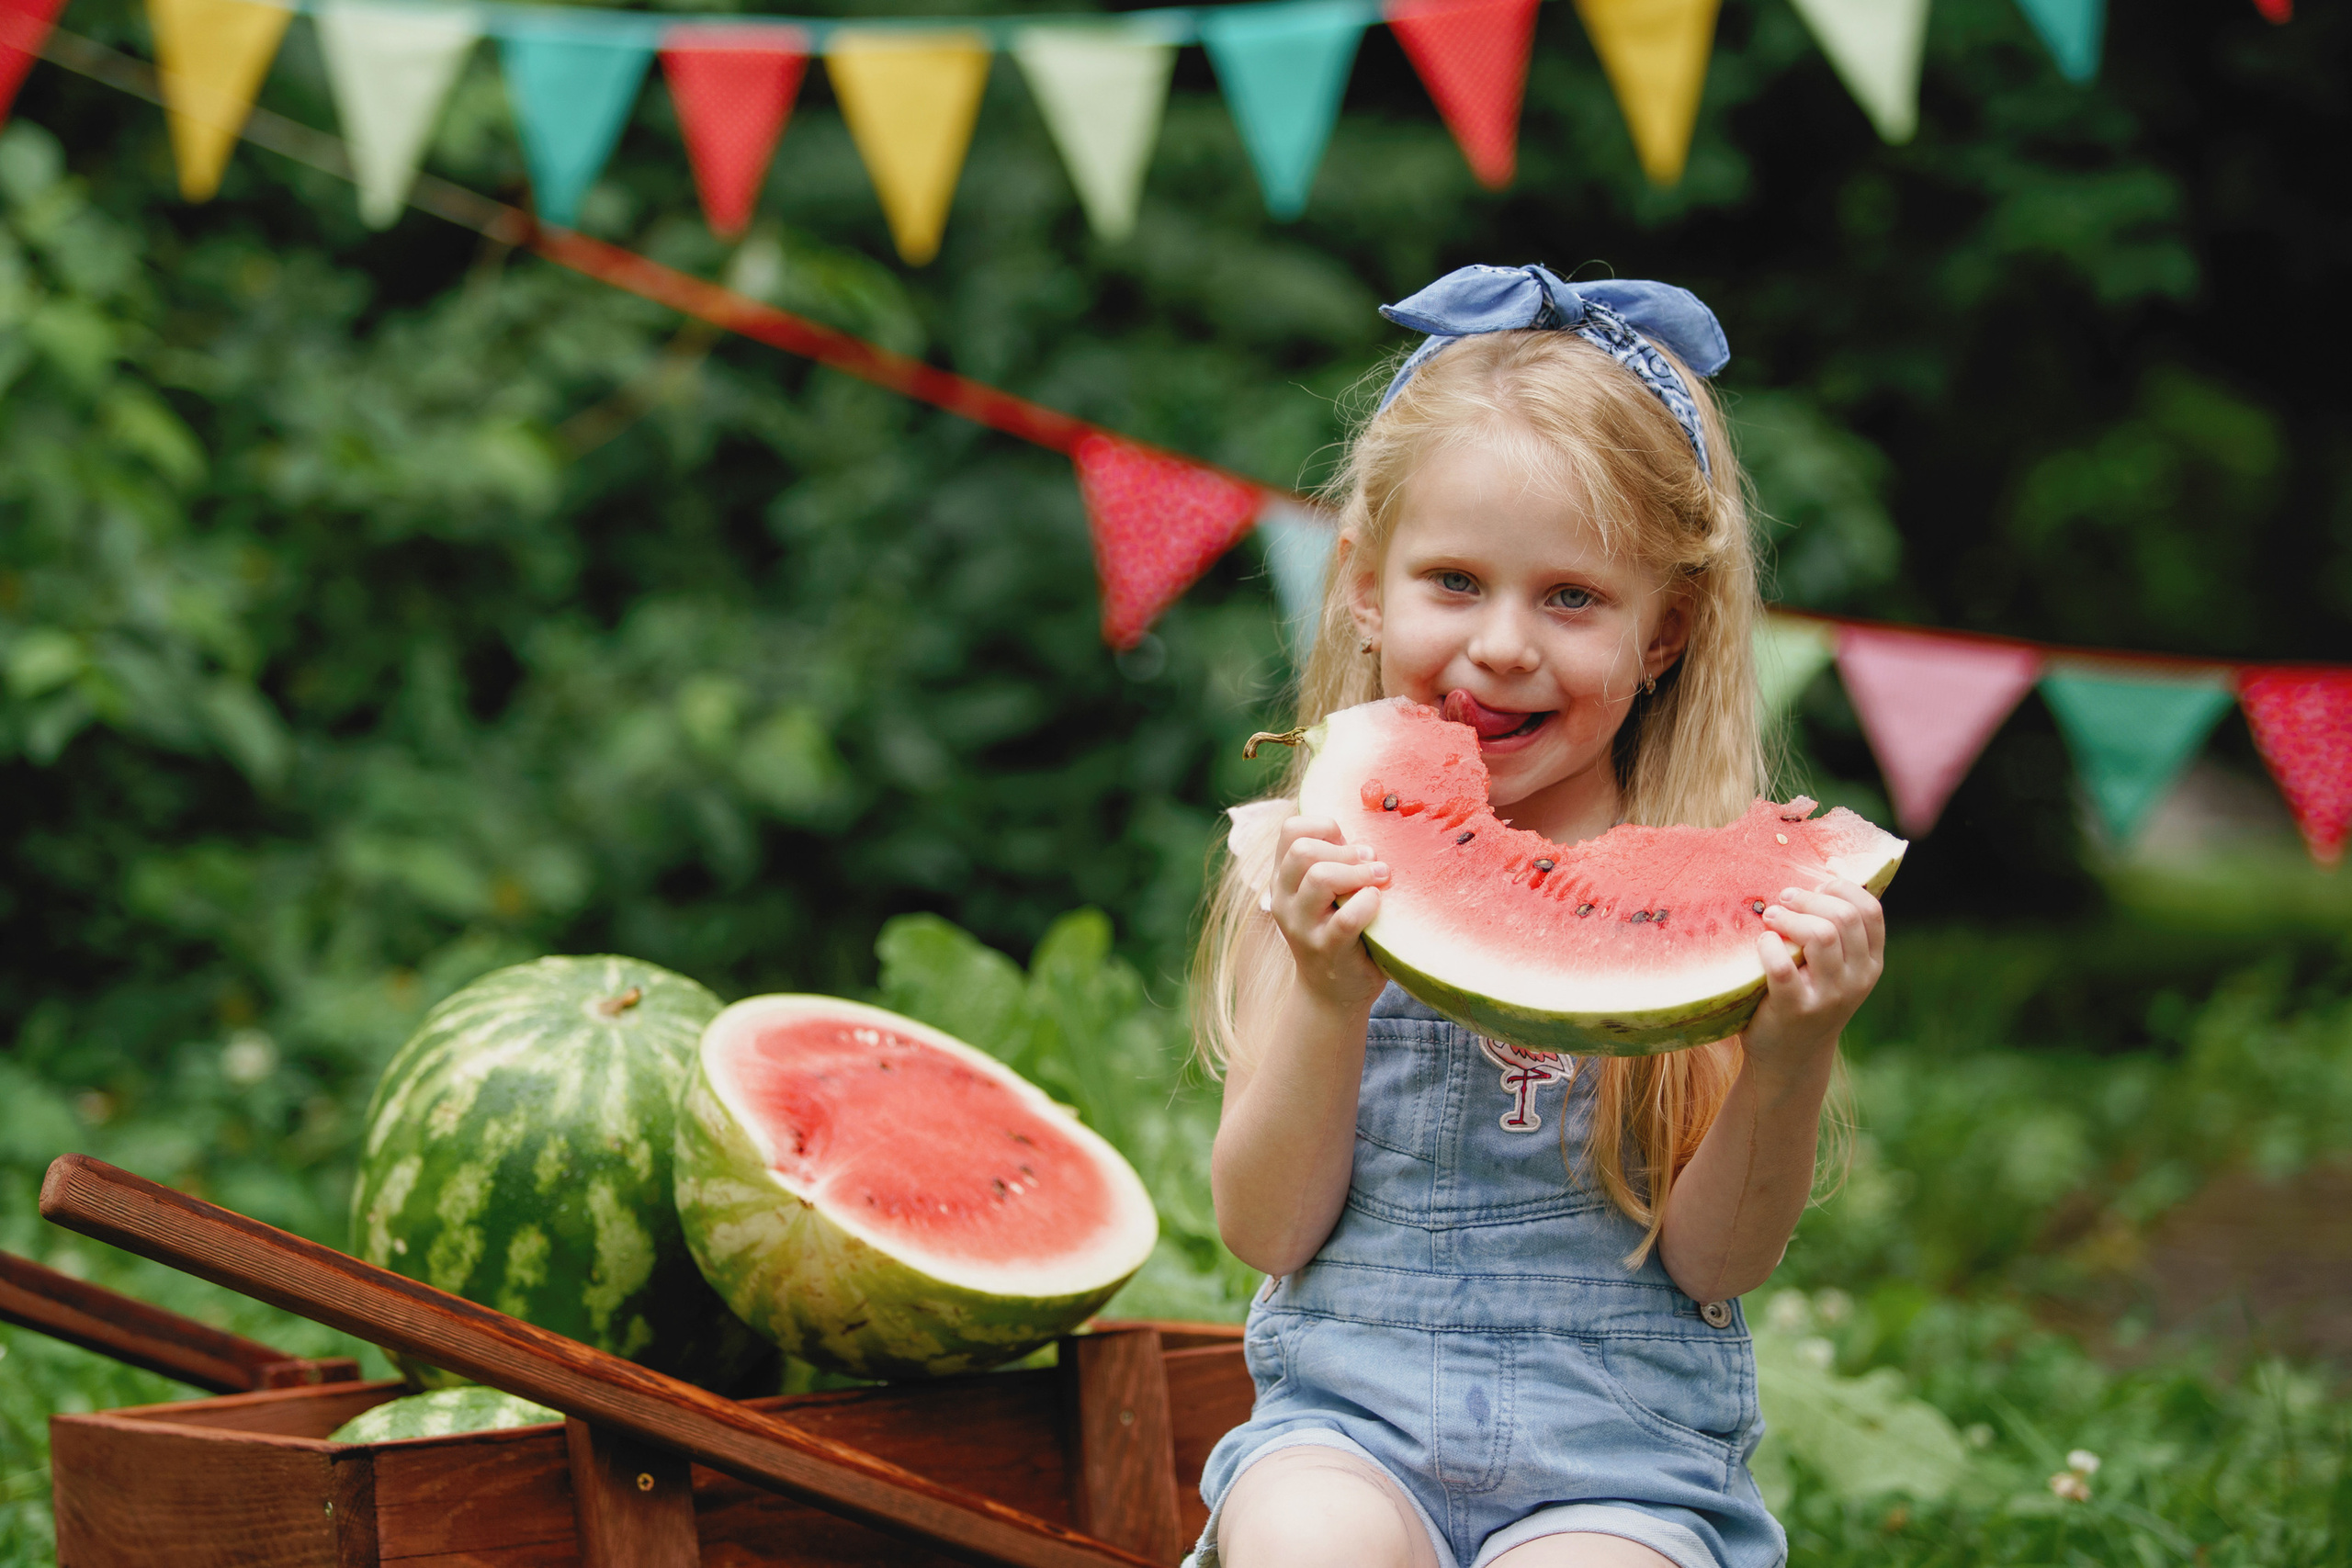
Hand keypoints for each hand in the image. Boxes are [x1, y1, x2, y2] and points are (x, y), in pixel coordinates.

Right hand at [1268, 816, 1389, 1009]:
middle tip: (1370, 862)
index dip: (1325, 826)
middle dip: (1345, 850)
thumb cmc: (1338, 932)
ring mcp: (1302, 927)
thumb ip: (1335, 863)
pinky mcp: (1326, 949)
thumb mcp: (1325, 895)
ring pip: (1320, 877)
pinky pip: (1347, 917)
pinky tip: (1378, 903)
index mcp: (1283, 879)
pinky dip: (1369, 902)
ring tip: (1380, 878)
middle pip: (1303, 849)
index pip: (1291, 830)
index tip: (1348, 843)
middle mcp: (1284, 900)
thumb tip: (1367, 838)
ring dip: (1358, 872)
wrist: (1332, 993)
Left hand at [1746, 879, 1884, 1075]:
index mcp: (1871, 964)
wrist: (1790, 1058)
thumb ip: (1836, 926)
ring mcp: (1829, 997)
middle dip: (1810, 898)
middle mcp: (1857, 980)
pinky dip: (1769, 946)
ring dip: (1790, 917)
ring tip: (1770, 917)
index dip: (1842, 887)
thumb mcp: (1834, 966)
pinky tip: (1761, 943)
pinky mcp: (1796, 1009)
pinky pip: (1783, 965)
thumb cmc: (1807, 997)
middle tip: (1784, 899)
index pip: (1871, 911)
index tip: (1816, 882)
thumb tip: (1832, 866)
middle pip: (1844, 917)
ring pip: (1821, 935)